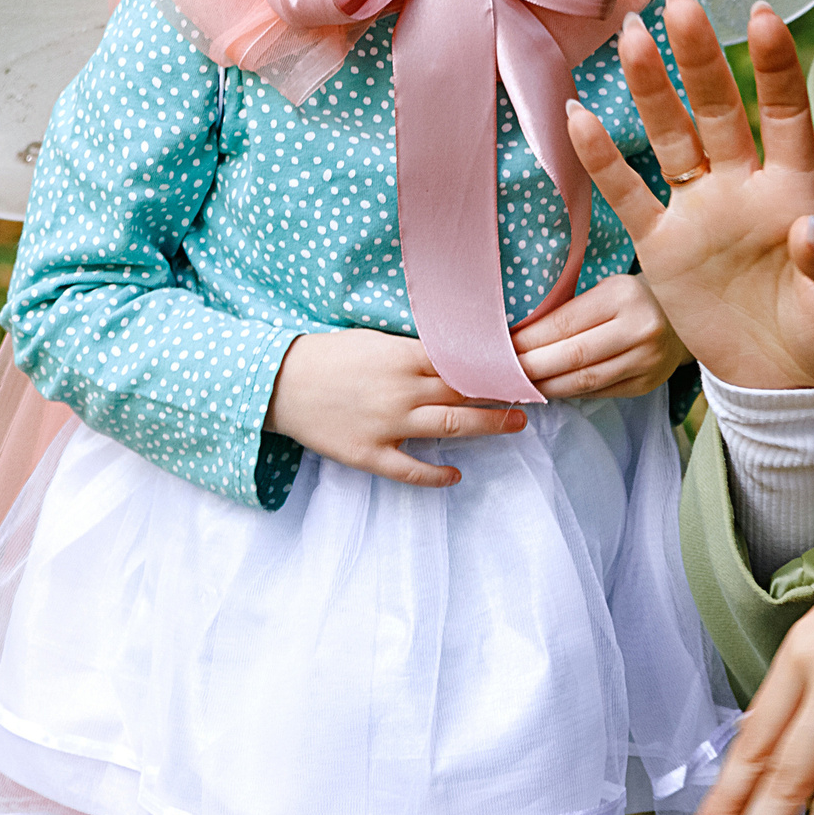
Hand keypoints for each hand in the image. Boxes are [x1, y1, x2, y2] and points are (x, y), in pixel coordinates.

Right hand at [265, 329, 527, 486]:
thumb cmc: (327, 354)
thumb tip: (456, 352)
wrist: (278, 384)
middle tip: (535, 395)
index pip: (463, 360)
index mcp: (402, 356)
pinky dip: (436, 474)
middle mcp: (401, 390)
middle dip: (504, 394)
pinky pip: (411, 469)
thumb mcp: (373, 339)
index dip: (497, 363)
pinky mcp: (369, 453)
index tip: (524, 363)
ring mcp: (387, 424)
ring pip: (451, 427)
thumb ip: (413, 349)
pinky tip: (456, 475)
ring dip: (489, 426)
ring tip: (516, 424)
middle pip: (466, 393)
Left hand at [511, 274, 689, 400]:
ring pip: (584, 381)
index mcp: (623, 296)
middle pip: (571, 356)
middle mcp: (639, 329)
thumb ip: (570, 310)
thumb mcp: (605, 289)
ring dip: (545, 385)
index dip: (527, 339)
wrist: (684, 317)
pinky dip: (568, 392)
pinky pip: (599, 392)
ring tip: (518, 385)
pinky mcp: (647, 384)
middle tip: (499, 371)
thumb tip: (517, 335)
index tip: (499, 346)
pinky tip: (548, 389)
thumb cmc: (630, 298)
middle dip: (530, 366)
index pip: (563, 323)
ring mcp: (647, 361)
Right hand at [565, 0, 813, 389]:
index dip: (774, 67)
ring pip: (670, 137)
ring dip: (650, 89)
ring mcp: (699, 211)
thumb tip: (808, 232)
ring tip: (630, 36)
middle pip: (718, 109)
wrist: (788, 386)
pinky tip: (577, 115)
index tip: (762, 15)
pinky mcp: (663, 248)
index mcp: (796, 190)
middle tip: (680, 3)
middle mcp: (743, 186)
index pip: (786, 113)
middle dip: (699, 58)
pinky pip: (627, 196)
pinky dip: (602, 160)